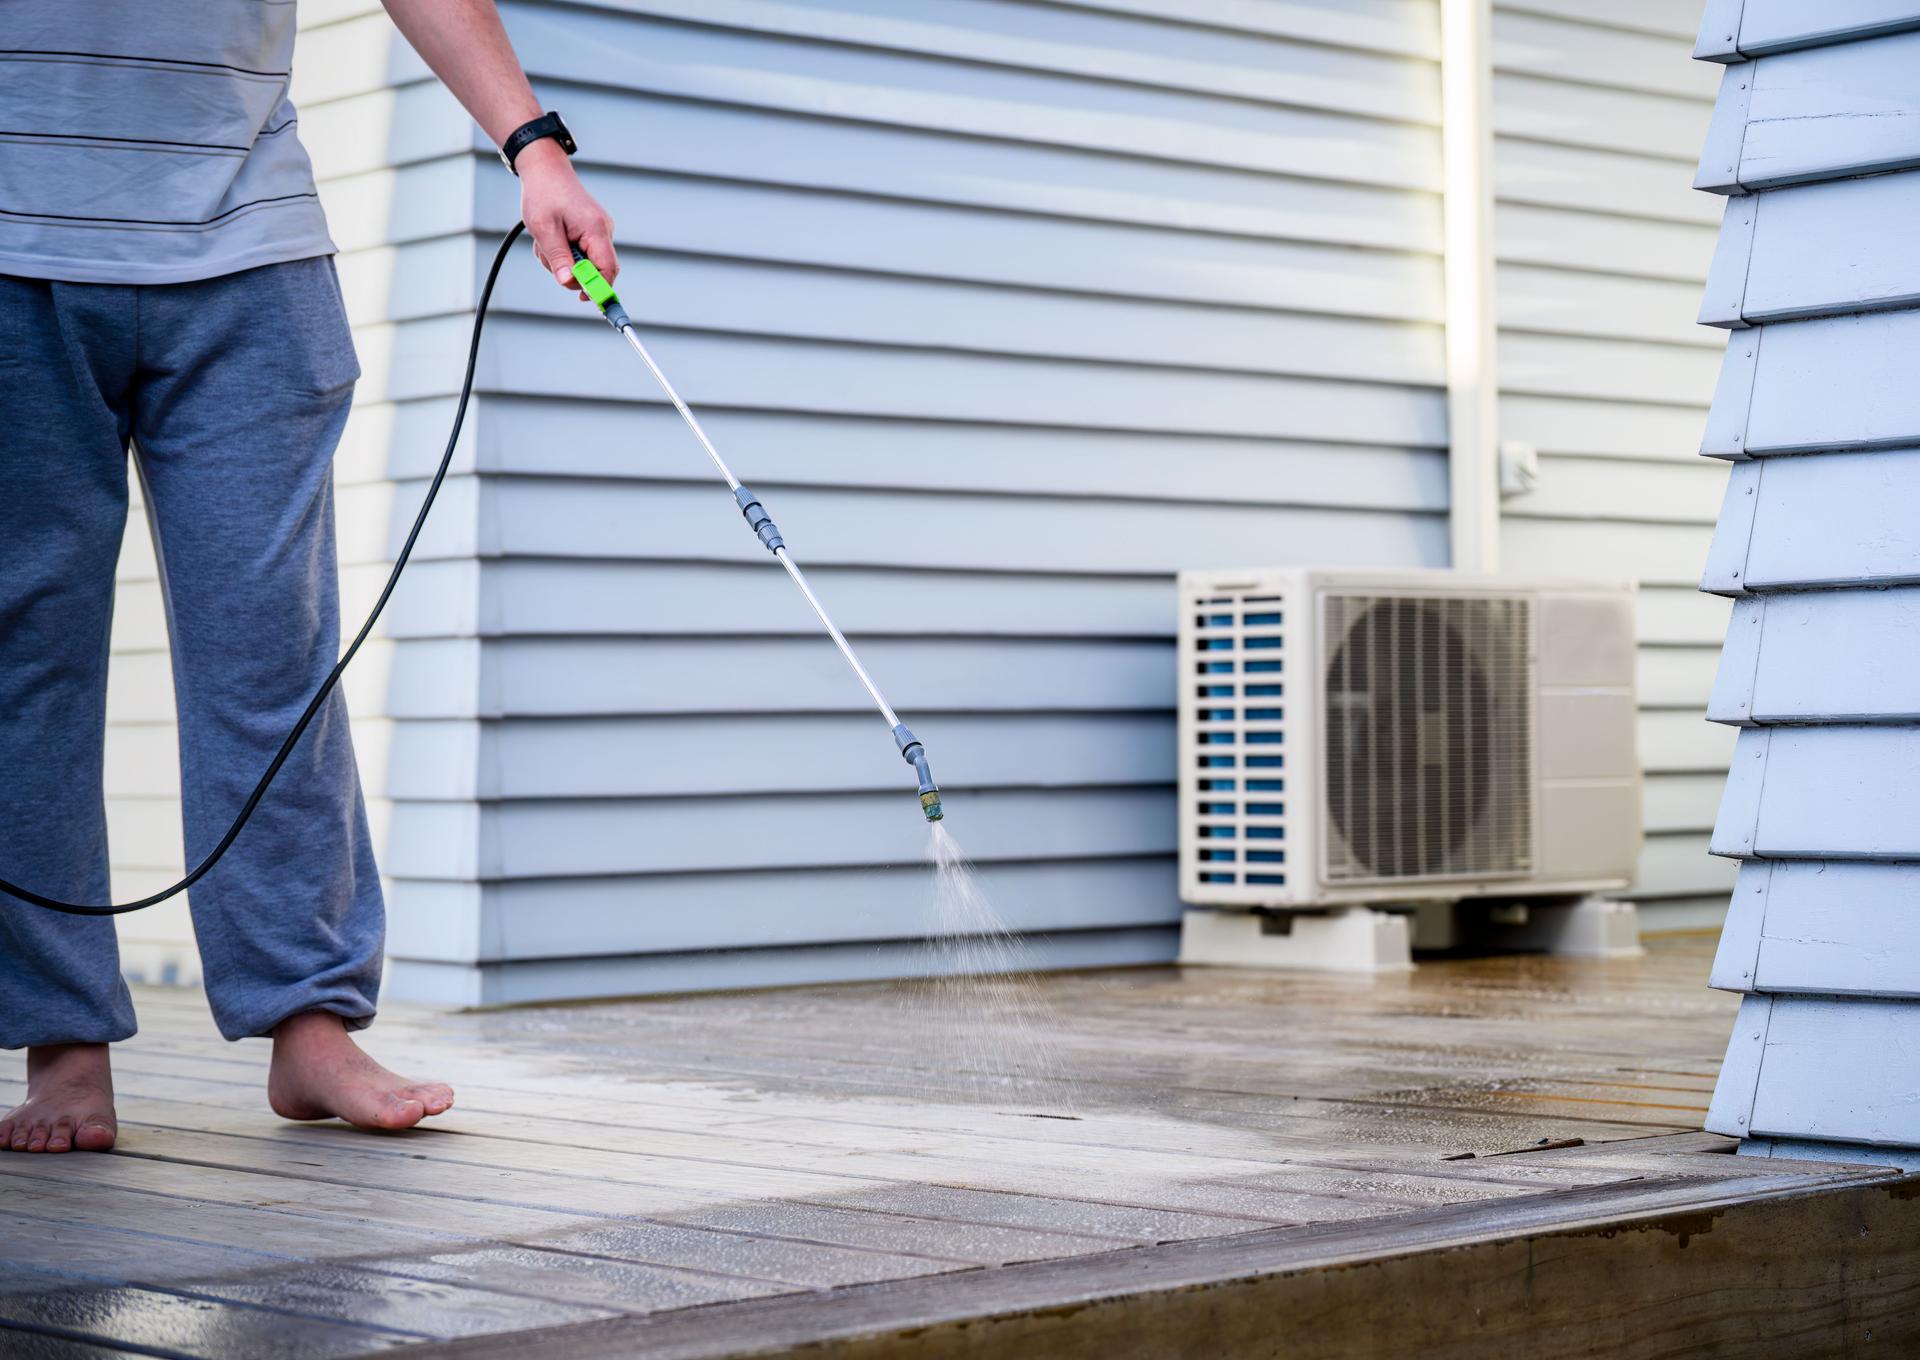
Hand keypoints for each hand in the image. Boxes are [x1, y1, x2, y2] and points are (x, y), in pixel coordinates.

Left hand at [516, 139, 616, 302]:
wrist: (546, 170)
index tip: (590, 304)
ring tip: (545, 243)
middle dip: (573, 274)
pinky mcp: (593, 233)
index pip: (607, 269)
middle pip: (598, 271)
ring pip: (587, 265)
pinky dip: (565, 253)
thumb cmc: (543, 195)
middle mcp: (604, 231)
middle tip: (550, 261)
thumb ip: (558, 257)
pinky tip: (552, 238)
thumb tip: (568, 283)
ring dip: (563, 262)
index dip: (600, 290)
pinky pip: (582, 255)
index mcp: (595, 229)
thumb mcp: (543, 228)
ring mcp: (600, 232)